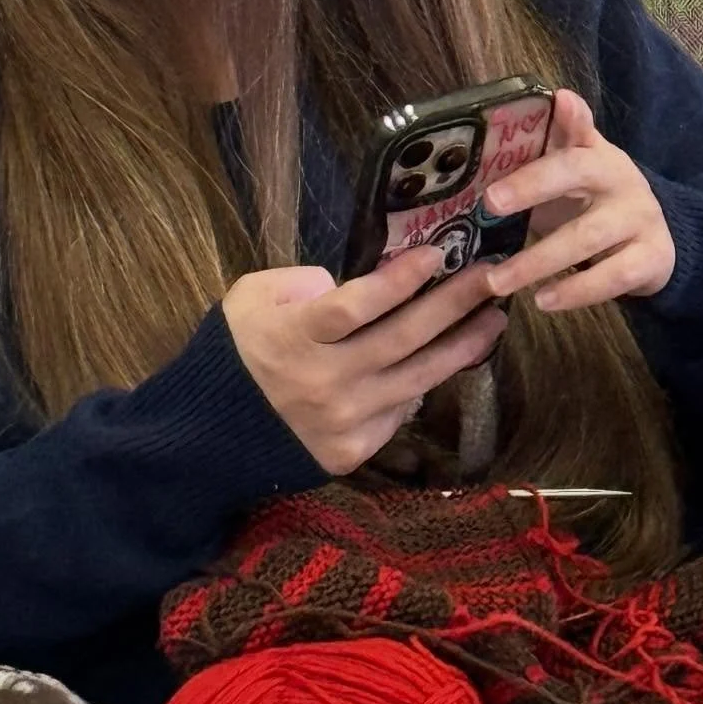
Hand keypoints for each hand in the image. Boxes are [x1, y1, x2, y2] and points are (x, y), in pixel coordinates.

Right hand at [224, 248, 508, 474]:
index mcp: (294, 337)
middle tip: (493, 277)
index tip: (438, 253)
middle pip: (402, 338)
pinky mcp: (352, 450)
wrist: (209, 435)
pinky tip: (447, 361)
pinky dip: (423, 385)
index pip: (357, 304)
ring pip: (418, 379)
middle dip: (454, 303)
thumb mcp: (249, 299)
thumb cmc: (235, 353)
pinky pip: (399, 413)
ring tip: (494, 319)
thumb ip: (299, 283)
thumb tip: (349, 284)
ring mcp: (342, 421)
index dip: (401, 279)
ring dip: (462, 347)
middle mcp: (324, 381)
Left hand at [482, 89, 674, 312]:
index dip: (564, 121)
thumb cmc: (598, 201)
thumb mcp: (577, 172)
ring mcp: (640, 220)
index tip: (550, 109)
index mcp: (597, 154)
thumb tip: (540, 105)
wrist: (657, 240)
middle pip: (577, 175)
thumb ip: (553, 145)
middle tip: (489, 203)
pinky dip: (576, 291)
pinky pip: (611, 278)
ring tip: (499, 280)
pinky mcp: (650, 260)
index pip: (576, 134)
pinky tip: (543, 301)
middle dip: (532, 187)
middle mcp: (622, 180)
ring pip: (588, 238)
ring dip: (539, 260)